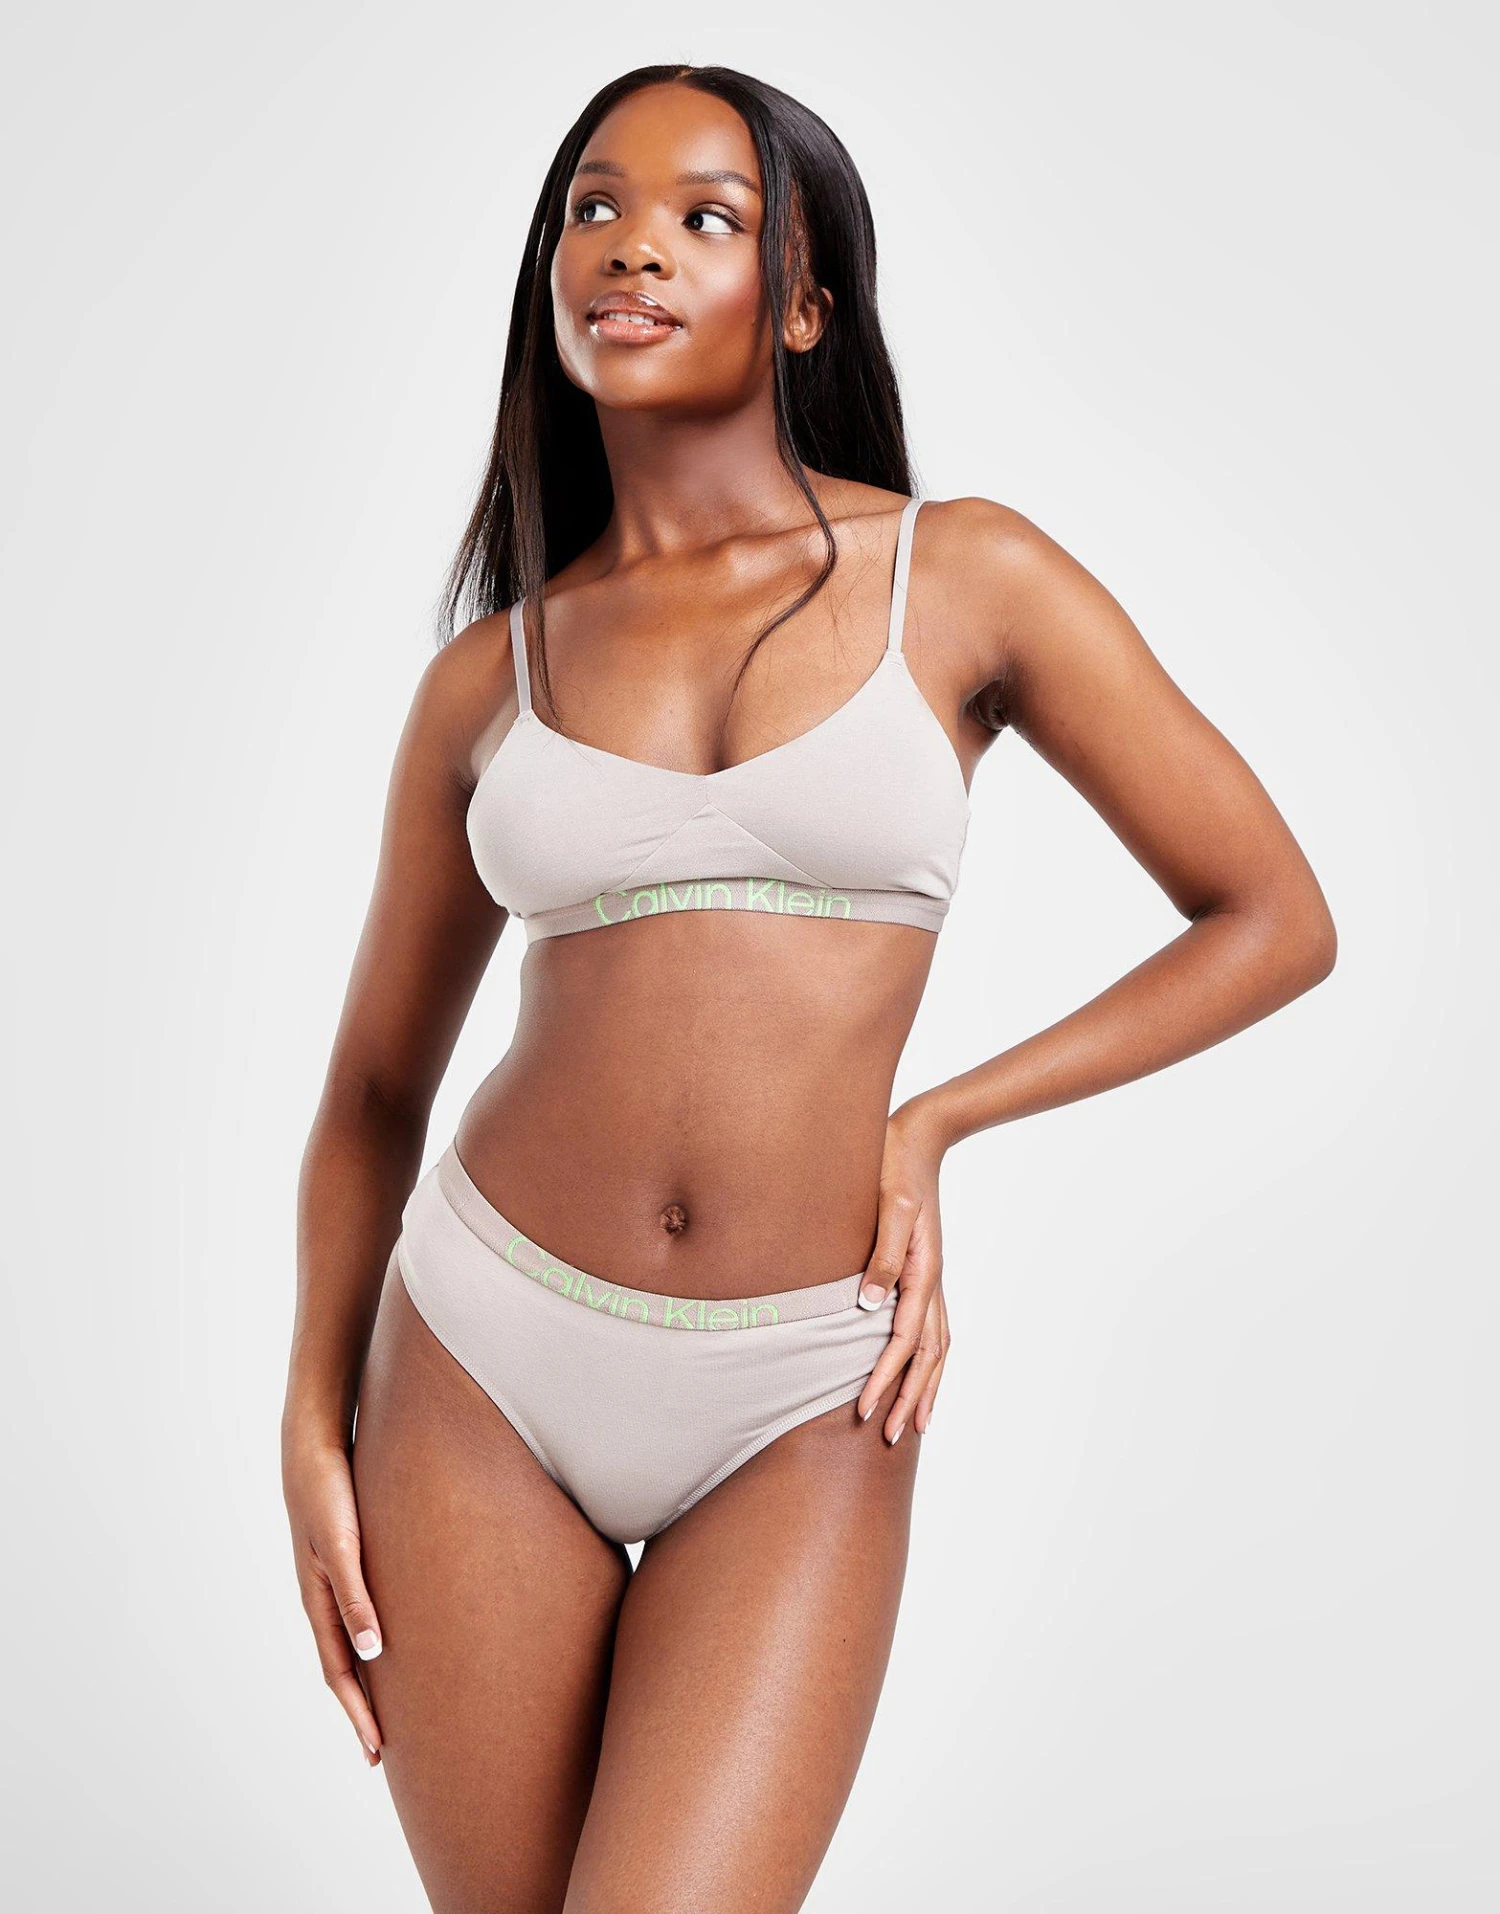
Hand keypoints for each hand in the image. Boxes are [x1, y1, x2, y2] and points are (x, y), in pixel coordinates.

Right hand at [282, 1432, 385, 1766]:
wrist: (313, 1446)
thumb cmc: (329, 1493)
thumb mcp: (342, 1545)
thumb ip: (356, 1595)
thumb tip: (372, 1652)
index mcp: (319, 1601)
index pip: (340, 1672)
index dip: (358, 1713)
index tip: (377, 1751)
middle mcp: (323, 1599)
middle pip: (342, 1668)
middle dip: (360, 1711)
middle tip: (380, 1753)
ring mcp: (331, 1582)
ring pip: (349, 1645)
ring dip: (364, 1682)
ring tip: (386, 1711)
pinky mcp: (343, 1562)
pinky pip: (356, 1616)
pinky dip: (368, 1644)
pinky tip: (384, 1647)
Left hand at [854, 1098, 951, 1443]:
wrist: (917, 1136)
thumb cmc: (894, 1166)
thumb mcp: (888, 1206)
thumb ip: (881, 1256)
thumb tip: (868, 1307)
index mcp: (922, 1270)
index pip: (903, 1339)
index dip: (885, 1377)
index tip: (864, 1409)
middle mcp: (932, 1280)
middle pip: (928, 1355)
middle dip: (910, 1397)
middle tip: (891, 1438)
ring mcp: (932, 1278)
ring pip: (936, 1347)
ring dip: (925, 1387)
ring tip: (915, 1425)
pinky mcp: (924, 1272)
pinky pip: (932, 1329)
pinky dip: (929, 1360)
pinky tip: (919, 1373)